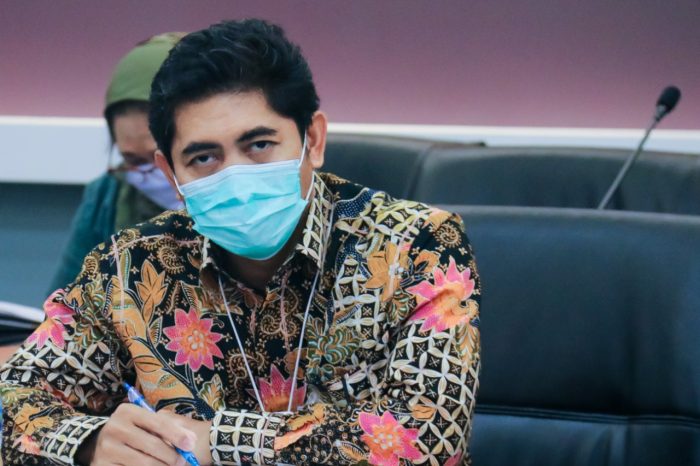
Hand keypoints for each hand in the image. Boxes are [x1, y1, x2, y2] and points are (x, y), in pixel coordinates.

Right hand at [76, 403, 196, 465]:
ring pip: (144, 463)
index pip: (158, 423)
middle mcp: (115, 428)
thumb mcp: (143, 422)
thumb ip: (164, 427)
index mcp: (128, 411)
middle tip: (182, 462)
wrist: (98, 442)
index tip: (191, 444)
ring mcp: (107, 448)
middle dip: (172, 456)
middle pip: (152, 445)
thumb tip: (190, 441)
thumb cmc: (131, 430)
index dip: (177, 435)